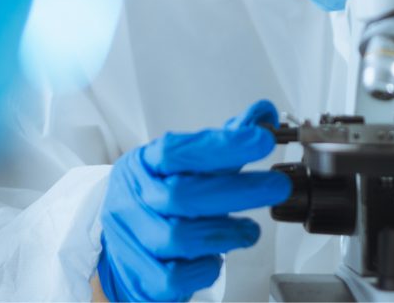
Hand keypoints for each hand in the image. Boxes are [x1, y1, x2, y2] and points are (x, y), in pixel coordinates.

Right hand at [96, 100, 291, 300]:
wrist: (117, 244)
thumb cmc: (157, 200)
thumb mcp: (183, 166)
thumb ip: (224, 142)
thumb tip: (264, 115)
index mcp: (144, 165)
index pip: (177, 150)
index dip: (221, 145)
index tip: (261, 139)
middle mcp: (133, 199)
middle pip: (182, 195)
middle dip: (237, 190)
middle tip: (276, 186)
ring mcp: (133, 238)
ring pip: (177, 237)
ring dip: (225, 232)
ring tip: (249, 231)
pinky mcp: (139, 276)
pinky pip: (172, 277)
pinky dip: (202, 268)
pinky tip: (215, 258)